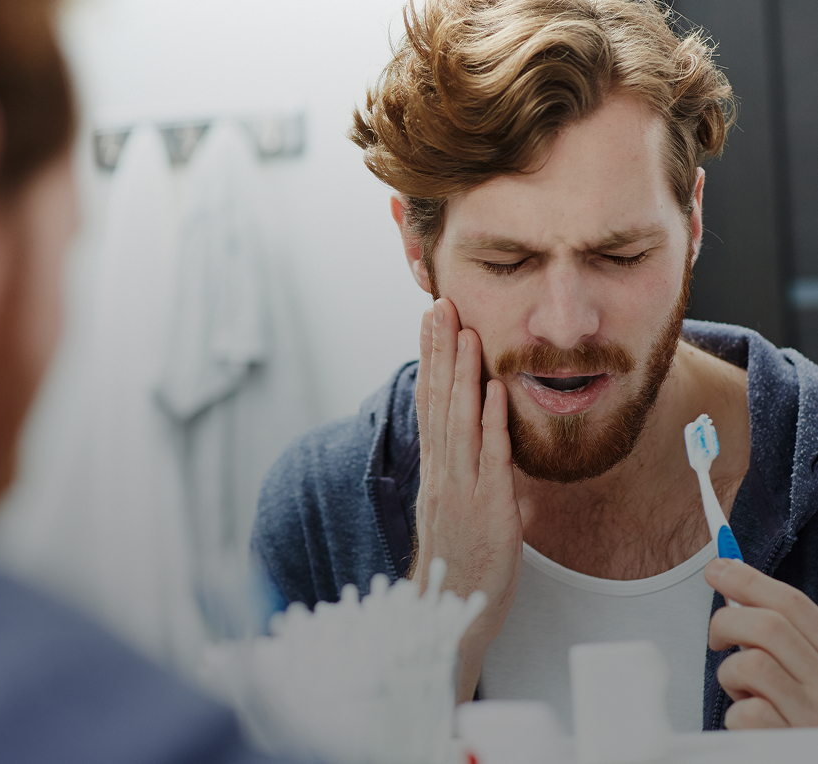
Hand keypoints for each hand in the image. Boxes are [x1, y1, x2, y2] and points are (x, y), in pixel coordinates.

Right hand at [412, 297, 522, 701]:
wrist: (447, 616)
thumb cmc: (456, 562)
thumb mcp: (452, 508)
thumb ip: (460, 469)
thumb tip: (475, 438)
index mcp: (435, 469)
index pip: (428, 403)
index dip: (430, 360)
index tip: (430, 323)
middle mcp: (442, 472)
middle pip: (438, 401)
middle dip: (439, 351)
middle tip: (440, 307)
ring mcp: (461, 489)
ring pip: (459, 421)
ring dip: (462, 374)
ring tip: (464, 332)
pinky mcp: (487, 508)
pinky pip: (490, 458)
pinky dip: (492, 422)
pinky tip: (494, 390)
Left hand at [705, 557, 817, 727]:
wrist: (812, 762)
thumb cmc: (799, 706)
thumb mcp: (799, 663)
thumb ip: (776, 628)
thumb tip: (729, 573)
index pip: (793, 604)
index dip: (749, 580)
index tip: (717, 569)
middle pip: (769, 626)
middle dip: (727, 621)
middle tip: (717, 637)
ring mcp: (811, 714)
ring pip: (752, 665)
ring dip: (731, 673)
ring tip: (741, 689)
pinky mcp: (790, 742)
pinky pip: (748, 712)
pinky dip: (736, 714)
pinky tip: (749, 721)